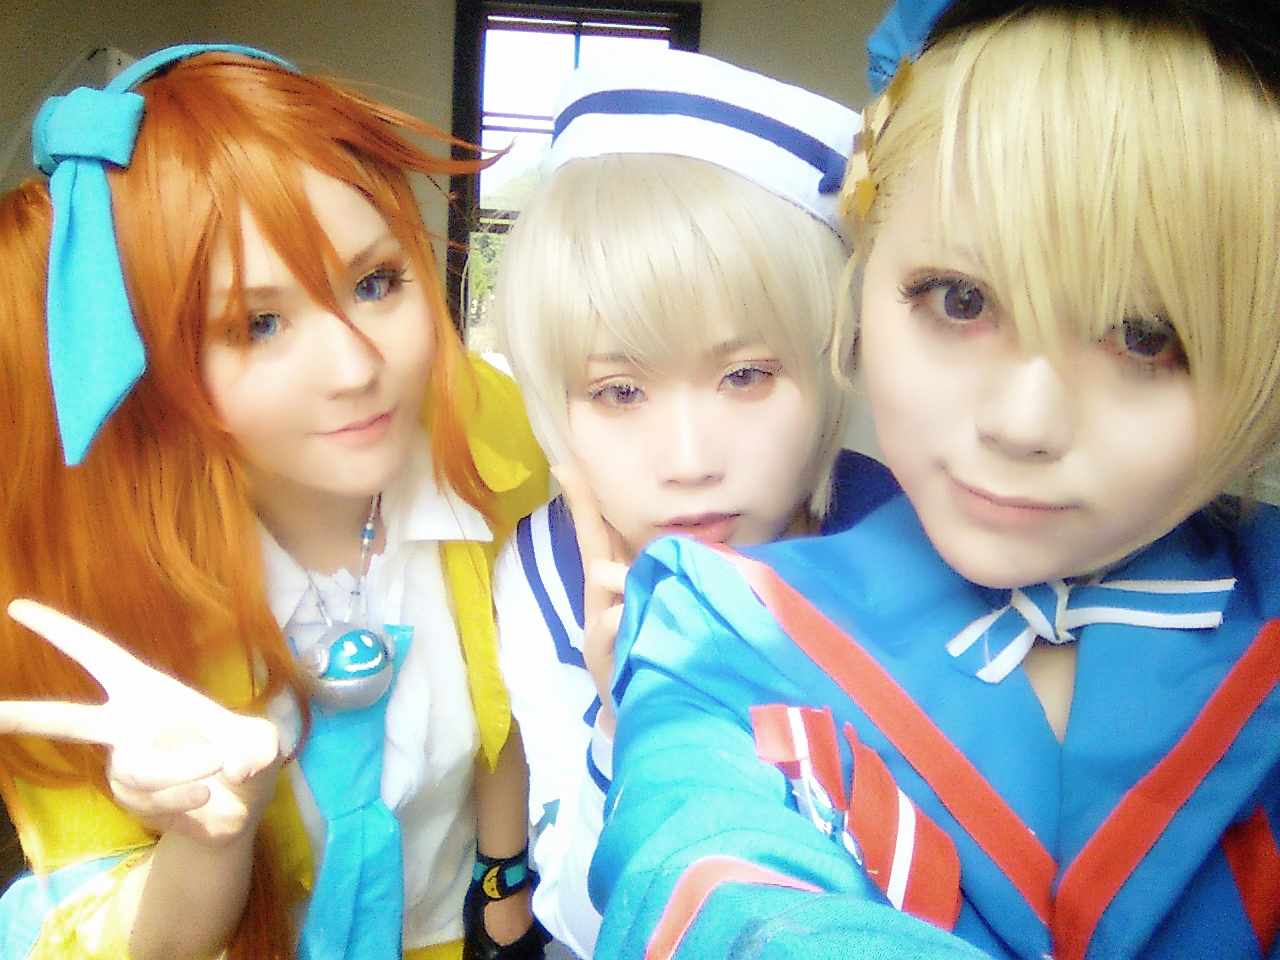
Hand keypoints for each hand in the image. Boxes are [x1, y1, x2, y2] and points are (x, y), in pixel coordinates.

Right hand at [0, 599, 280, 844]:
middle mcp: (129, 724)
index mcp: (150, 690)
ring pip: (141, 767)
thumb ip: (256, 747)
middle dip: (24, 717)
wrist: (241, 811)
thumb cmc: (247, 759)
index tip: (18, 608)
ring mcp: (126, 764)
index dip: (61, 632)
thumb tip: (227, 767)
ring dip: (185, 769)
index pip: (100, 654)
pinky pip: (155, 796)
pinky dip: (186, 796)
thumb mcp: (264, 743)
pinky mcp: (132, 799)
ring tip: (216, 768)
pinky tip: (204, 796)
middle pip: (69, 721)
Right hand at [552, 464, 628, 737]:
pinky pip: (608, 625)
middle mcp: (604, 601)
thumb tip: (649, 559)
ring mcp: (601, 627)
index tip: (568, 468)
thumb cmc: (647, 659)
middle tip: (568, 470)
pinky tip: (625, 617)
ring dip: (619, 574)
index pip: (602, 538)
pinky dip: (617, 619)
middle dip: (583, 510)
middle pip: (593, 546)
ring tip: (627, 587)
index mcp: (617, 589)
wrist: (643, 714)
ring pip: (603, 579)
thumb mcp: (651, 618)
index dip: (586, 504)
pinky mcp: (603, 657)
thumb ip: (650, 587)